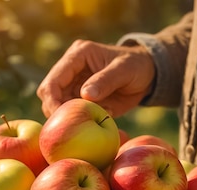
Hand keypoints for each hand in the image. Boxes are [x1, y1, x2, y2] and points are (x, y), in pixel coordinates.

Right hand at [36, 39, 154, 117]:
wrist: (147, 74)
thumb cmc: (136, 65)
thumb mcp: (124, 69)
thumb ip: (105, 80)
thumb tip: (85, 95)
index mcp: (77, 55)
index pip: (54, 80)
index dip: (52, 99)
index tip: (61, 118)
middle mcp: (70, 70)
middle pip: (49, 95)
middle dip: (57, 112)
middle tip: (73, 127)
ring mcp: (73, 85)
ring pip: (58, 106)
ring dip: (70, 118)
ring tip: (91, 121)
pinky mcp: (79, 99)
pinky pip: (73, 114)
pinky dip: (81, 121)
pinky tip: (97, 121)